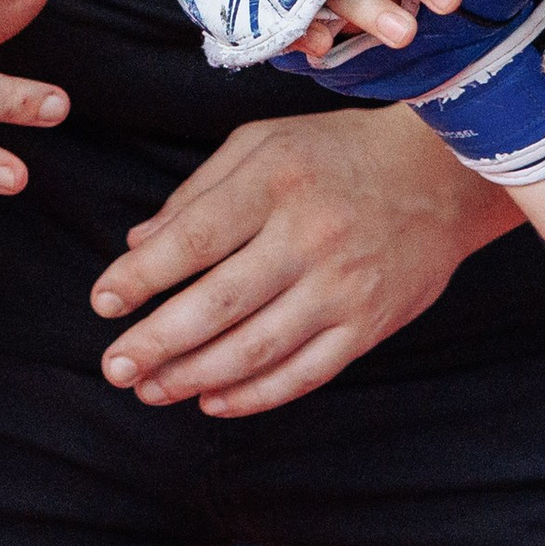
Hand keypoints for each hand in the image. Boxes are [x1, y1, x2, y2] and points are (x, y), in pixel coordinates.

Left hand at [87, 106, 502, 414]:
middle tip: (114, 367)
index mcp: (275, 181)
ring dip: (195, 377)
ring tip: (151, 389)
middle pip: (219, 302)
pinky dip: (254, 395)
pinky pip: (304, 373)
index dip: (142, 276)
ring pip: (257, 347)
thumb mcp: (263, 144)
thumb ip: (198, 192)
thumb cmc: (336, 153)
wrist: (441, 175)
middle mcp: (308, 235)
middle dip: (157, 342)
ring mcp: (342, 286)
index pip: (194, 237)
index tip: (103, 302)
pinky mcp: (368, 325)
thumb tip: (138, 244)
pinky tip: (212, 401)